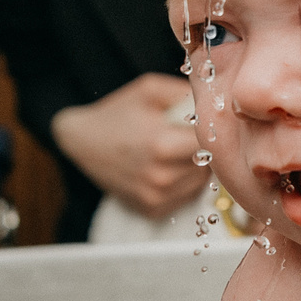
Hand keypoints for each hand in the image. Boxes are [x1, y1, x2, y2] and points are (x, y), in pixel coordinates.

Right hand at [51, 73, 207, 215]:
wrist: (81, 141)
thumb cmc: (118, 112)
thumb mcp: (150, 90)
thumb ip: (187, 93)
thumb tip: (218, 103)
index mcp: (161, 144)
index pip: (213, 144)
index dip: (215, 133)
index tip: (209, 124)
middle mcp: (160, 177)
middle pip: (210, 165)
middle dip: (206, 149)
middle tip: (189, 135)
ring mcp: (155, 197)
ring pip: (200, 183)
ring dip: (196, 167)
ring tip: (176, 150)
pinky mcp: (151, 210)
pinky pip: (186, 197)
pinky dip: (184, 183)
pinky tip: (167, 167)